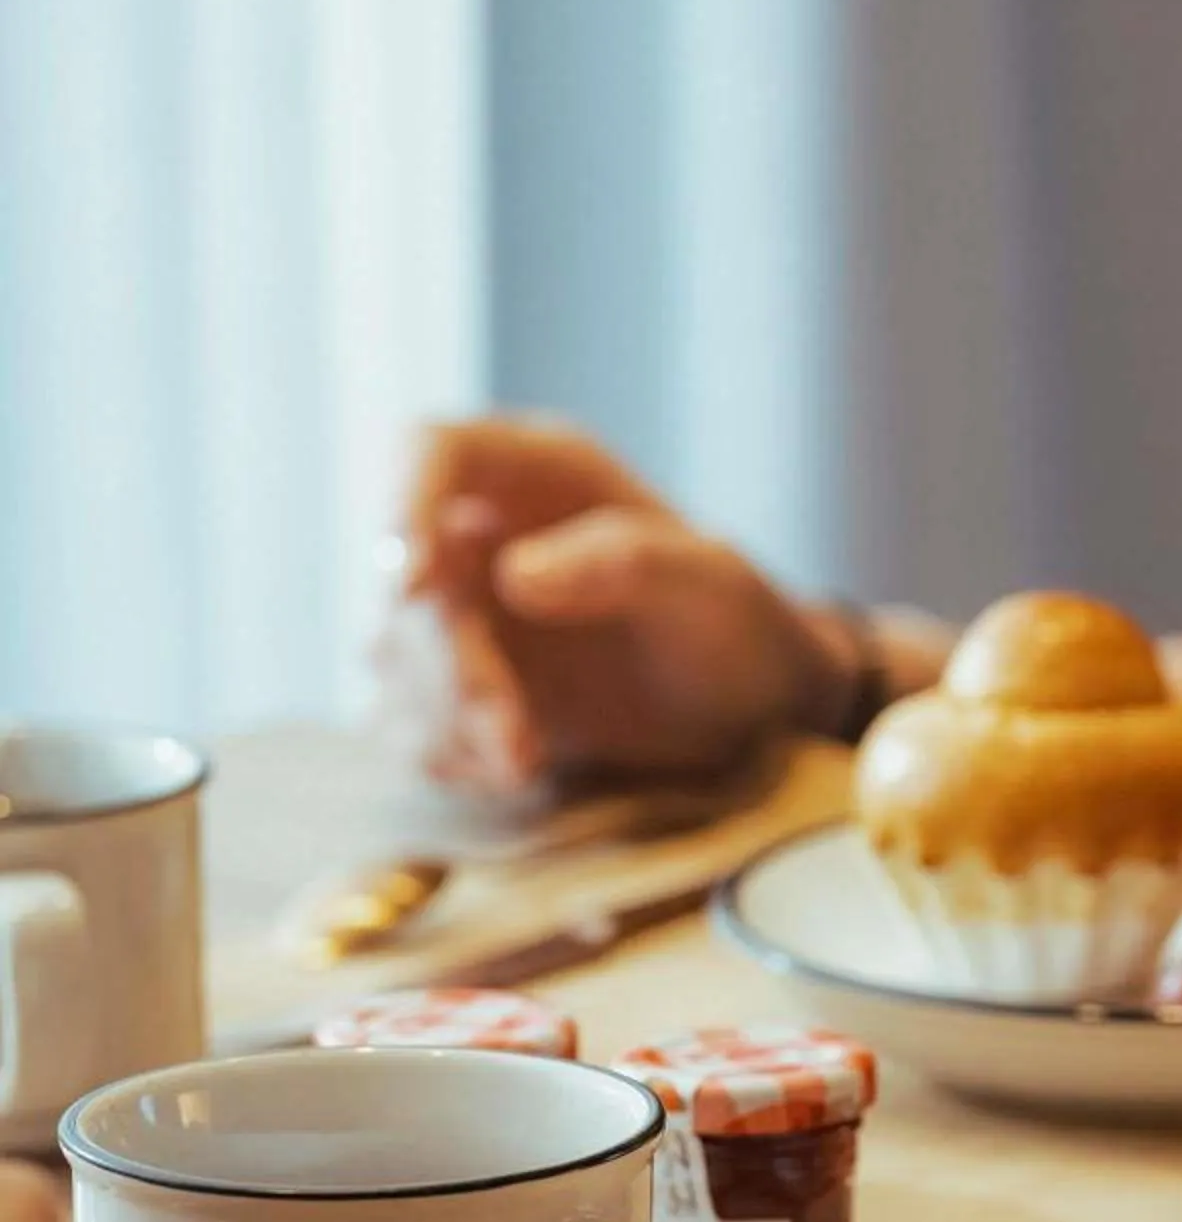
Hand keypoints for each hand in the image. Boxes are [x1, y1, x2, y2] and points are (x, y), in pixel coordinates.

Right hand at [378, 416, 853, 794]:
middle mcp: (479, 529)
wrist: (748, 710)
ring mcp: (459, 609)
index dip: (402, 505)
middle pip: (403, 578)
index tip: (417, 588)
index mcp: (535, 470)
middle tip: (514, 738)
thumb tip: (515, 576)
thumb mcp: (709, 585)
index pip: (431, 449)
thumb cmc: (738, 623)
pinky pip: (405, 719)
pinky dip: (447, 753)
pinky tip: (516, 772)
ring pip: (392, 656)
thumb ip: (626, 563)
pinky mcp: (452, 686)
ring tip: (526, 765)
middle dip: (447, 665)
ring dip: (445, 720)